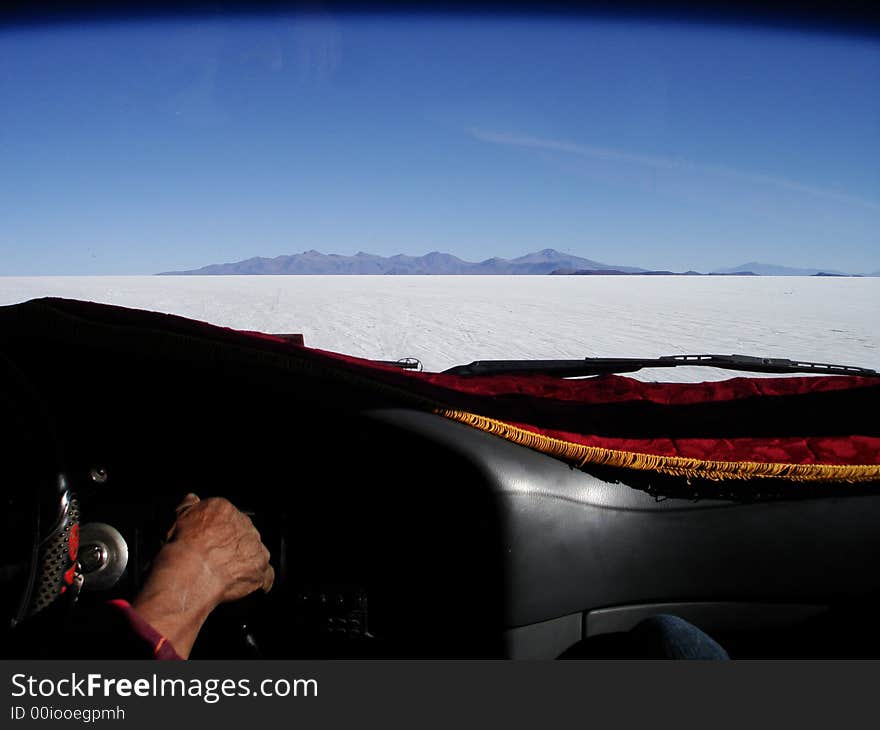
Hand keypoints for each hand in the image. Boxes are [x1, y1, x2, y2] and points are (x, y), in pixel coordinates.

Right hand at [132, 494, 273, 657]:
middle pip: (242, 532)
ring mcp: (254, 545)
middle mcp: (243, 523)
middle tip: (218, 558)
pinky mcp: (260, 566)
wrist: (191, 572)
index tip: (211, 540)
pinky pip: (267, 573)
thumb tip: (193, 498)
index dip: (218, 530)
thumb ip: (189, 506)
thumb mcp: (178, 519)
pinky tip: (254, 584)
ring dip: (246, 559)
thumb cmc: (183, 548)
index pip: (226, 516)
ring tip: (230, 572)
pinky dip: (261, 579)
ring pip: (254, 550)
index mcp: (223, 509)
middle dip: (233, 544)